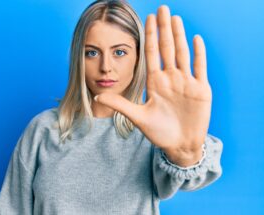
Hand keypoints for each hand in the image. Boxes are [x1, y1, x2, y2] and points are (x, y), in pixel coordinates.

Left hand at [94, 5, 211, 166]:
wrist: (179, 145)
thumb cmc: (159, 133)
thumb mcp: (138, 117)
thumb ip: (120, 104)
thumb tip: (97, 95)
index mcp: (155, 82)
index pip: (152, 54)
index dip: (150, 36)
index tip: (148, 19)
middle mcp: (170, 78)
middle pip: (167, 48)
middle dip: (164, 28)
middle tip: (162, 8)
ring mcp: (186, 82)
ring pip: (182, 53)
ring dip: (179, 35)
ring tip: (176, 18)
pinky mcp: (201, 89)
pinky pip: (199, 67)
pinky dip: (198, 53)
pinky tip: (196, 38)